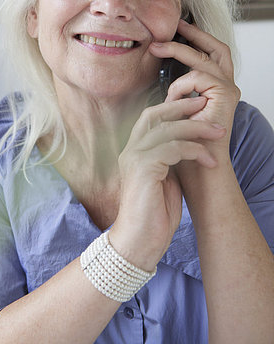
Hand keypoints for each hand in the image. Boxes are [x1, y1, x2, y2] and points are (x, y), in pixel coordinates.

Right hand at [109, 96, 223, 270]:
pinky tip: (208, 160)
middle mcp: (130, 151)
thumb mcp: (165, 179)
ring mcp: (134, 158)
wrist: (139, 242)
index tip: (195, 106)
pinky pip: (173, 148)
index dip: (171, 107)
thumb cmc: (153, 215)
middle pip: (155, 115)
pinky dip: (195, 150)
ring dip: (197, 129)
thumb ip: (170, 159)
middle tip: (204, 105)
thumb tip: (188, 144)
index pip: (150, 118)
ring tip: (218, 134)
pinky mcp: (143, 168)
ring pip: (168, 130)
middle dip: (181, 106)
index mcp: (134, 152)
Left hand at [149, 19, 240, 162]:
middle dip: (196, 33)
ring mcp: (229, 89)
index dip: (196, 39)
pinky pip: (197, 77)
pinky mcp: (227, 94)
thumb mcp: (174, 108)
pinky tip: (171, 100)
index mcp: (215, 88)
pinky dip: (180, 85)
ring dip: (176, 50)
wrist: (197, 169)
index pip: (209, 54)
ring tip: (155, 48)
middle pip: (216, 47)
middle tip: (176, 22)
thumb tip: (157, 66)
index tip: (177, 28)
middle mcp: (226, 85)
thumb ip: (173, 88)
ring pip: (202, 58)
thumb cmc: (183, 143)